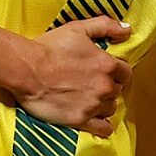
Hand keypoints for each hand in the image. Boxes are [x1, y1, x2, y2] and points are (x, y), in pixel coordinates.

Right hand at [17, 14, 132, 137]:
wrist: (27, 70)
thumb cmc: (50, 48)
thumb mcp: (79, 29)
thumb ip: (106, 26)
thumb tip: (128, 29)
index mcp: (107, 64)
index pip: (125, 72)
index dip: (116, 72)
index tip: (105, 72)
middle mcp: (104, 86)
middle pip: (117, 90)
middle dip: (108, 87)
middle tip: (92, 84)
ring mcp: (93, 105)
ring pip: (111, 108)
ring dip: (104, 104)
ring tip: (89, 100)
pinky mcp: (81, 120)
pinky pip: (104, 129)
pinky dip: (103, 125)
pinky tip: (96, 120)